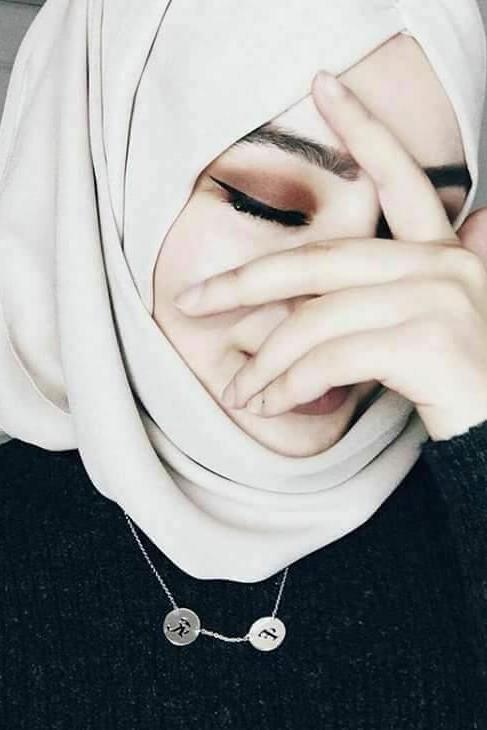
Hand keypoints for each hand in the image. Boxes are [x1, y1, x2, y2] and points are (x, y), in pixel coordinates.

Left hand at [173, 71, 486, 441]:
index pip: (401, 178)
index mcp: (441, 253)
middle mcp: (442, 264)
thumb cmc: (461, 385)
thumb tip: (419, 239)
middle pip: (320, 261)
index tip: (321, 85)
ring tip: (238, 391)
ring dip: (265, 362)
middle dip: (246, 283)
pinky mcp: (425, 343)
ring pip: (315, 320)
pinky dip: (290, 385)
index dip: (363, 128)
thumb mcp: (431, 323)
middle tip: (192, 301)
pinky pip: (330, 359)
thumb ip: (403, 286)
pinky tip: (271, 405)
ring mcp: (436, 299)